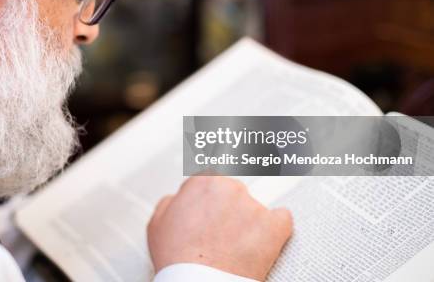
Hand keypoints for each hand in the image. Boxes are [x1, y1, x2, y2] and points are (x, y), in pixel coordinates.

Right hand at [147, 177, 292, 280]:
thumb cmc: (178, 259)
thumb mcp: (157, 223)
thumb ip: (171, 201)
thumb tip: (179, 199)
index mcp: (203, 182)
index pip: (211, 180)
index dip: (209, 199)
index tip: (211, 209)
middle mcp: (230, 188)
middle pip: (233, 192)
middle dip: (228, 209)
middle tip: (219, 232)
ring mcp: (254, 206)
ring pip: (255, 207)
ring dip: (248, 222)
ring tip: (235, 245)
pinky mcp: (274, 225)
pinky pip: (282, 219)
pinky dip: (275, 229)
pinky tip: (263, 240)